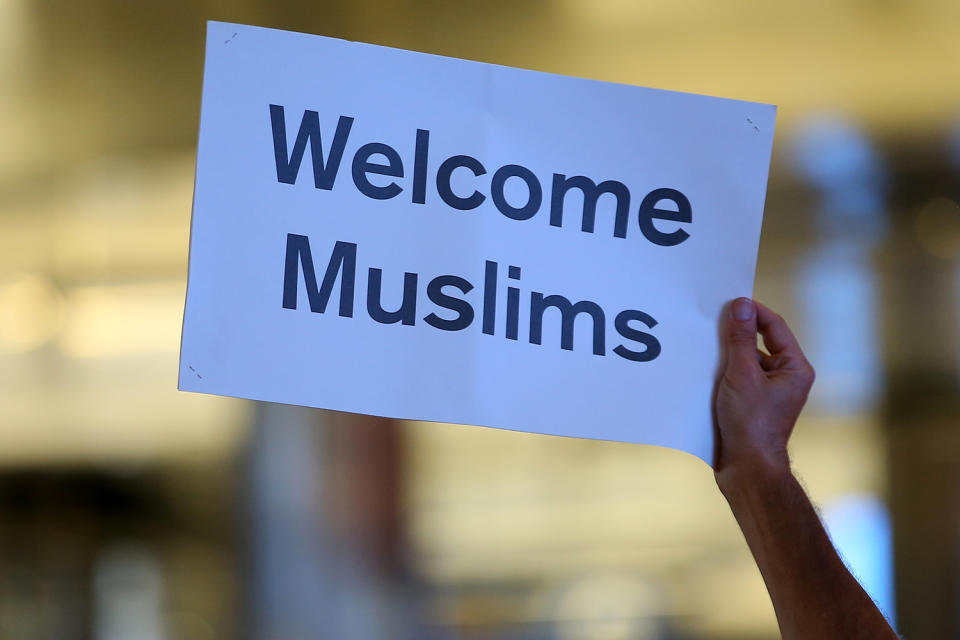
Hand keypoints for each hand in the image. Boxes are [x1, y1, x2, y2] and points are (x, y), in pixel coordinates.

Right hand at [714, 298, 814, 481]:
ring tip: (703, 346)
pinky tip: (702, 370)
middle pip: (759, 342)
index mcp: (794, 368)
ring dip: (726, 354)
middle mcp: (785, 377)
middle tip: (711, 321)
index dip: (753, 312)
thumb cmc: (751, 424)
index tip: (729, 302)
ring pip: (745, 360)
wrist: (747, 469)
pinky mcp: (751, 403)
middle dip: (736, 333)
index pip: (775, 327)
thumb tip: (741, 305)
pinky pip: (736, 377)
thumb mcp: (742, 374)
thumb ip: (740, 339)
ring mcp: (767, 392)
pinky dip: (721, 372)